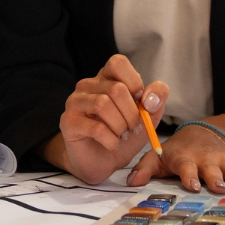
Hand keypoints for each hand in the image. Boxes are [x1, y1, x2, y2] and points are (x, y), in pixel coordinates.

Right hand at [47, 55, 168, 184]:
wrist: (103, 162)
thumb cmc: (123, 135)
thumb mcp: (148, 116)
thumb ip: (157, 100)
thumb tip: (150, 98)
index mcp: (107, 78)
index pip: (118, 63)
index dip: (135, 83)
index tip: (141, 103)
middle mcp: (88, 85)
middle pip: (116, 89)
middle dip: (132, 114)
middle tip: (134, 128)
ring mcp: (75, 102)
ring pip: (103, 104)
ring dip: (120, 126)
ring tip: (122, 136)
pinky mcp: (68, 122)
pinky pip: (95, 128)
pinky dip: (111, 140)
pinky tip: (112, 144)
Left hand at [127, 124, 224, 193]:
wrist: (201, 135)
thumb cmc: (176, 151)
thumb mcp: (158, 156)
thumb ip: (144, 168)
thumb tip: (130, 182)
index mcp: (186, 158)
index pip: (187, 167)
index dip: (190, 176)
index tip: (192, 185)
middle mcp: (205, 160)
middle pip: (212, 169)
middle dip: (216, 178)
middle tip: (221, 187)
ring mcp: (222, 161)